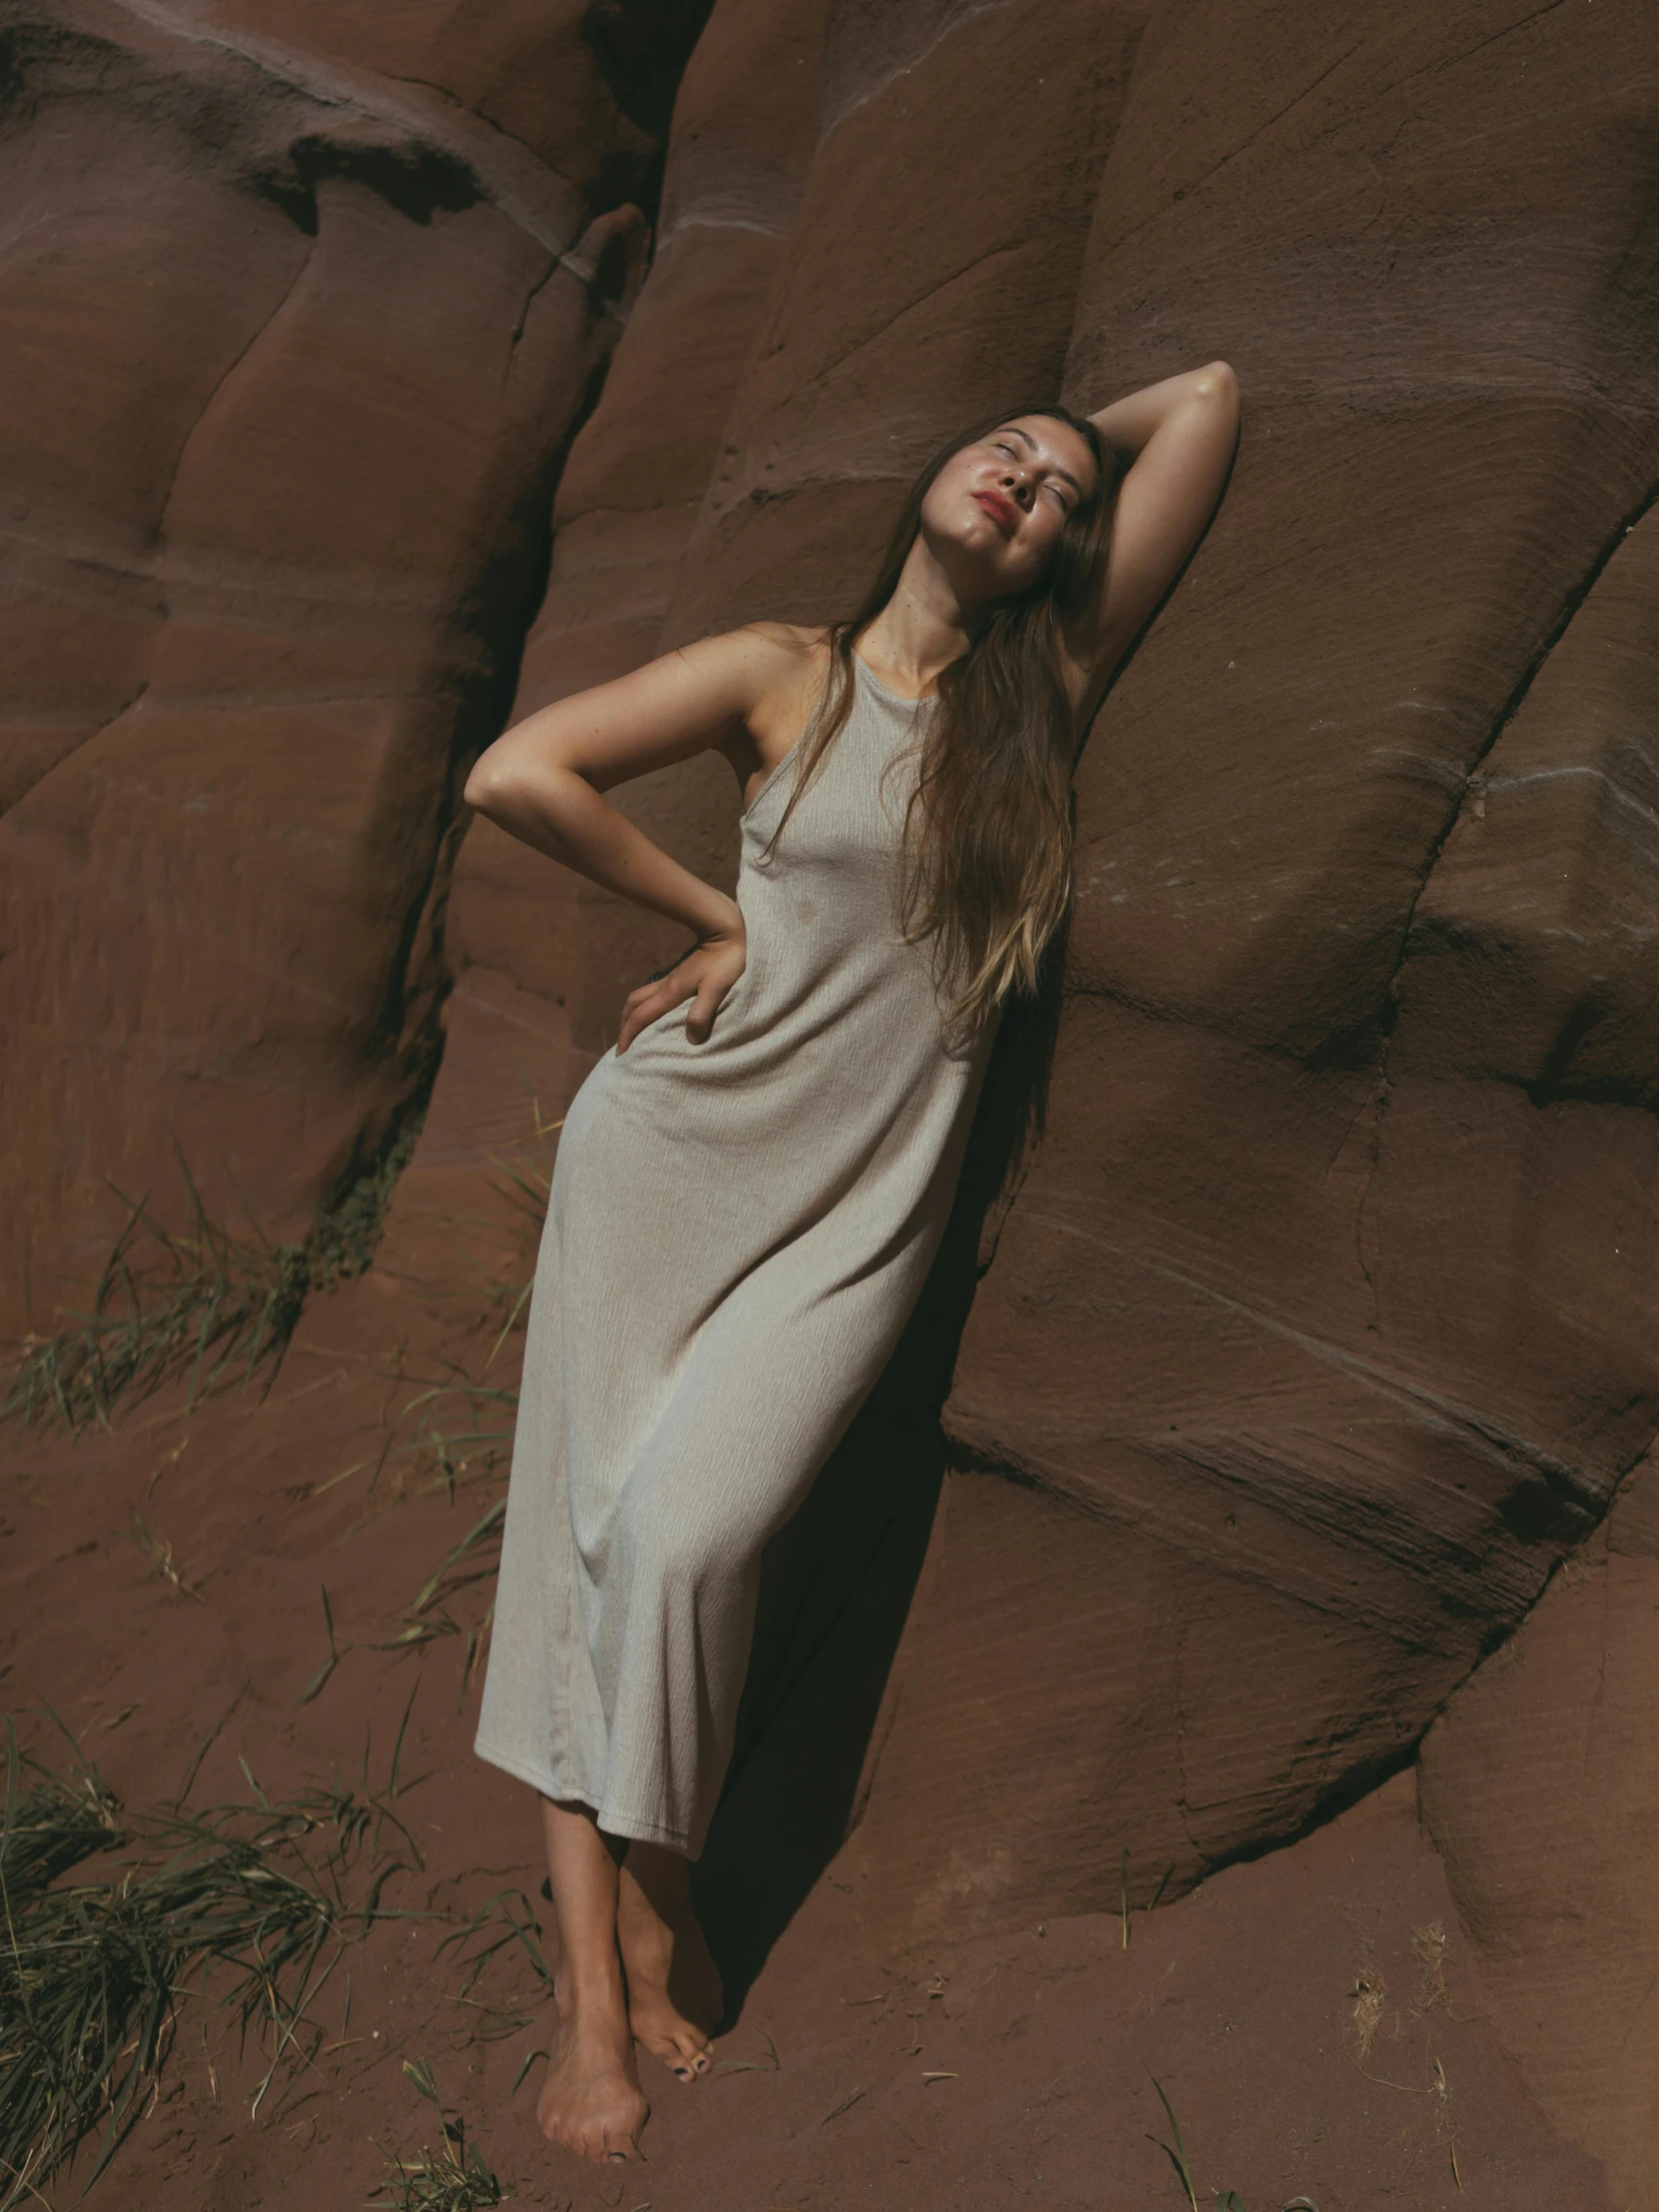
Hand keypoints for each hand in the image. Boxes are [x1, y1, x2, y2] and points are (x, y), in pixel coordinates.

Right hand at [616, 917, 746, 1053]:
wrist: (725, 930)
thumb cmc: (725, 961)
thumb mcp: (717, 989)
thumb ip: (702, 1013)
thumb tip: (690, 1038)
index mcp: (671, 992)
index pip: (641, 1017)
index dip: (628, 1036)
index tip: (621, 1054)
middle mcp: (665, 985)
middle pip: (633, 1005)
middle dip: (624, 1025)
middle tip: (623, 1044)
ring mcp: (670, 978)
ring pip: (640, 996)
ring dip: (631, 1013)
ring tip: (632, 1029)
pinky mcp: (678, 973)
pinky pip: (652, 991)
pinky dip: (645, 1004)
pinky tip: (654, 1010)